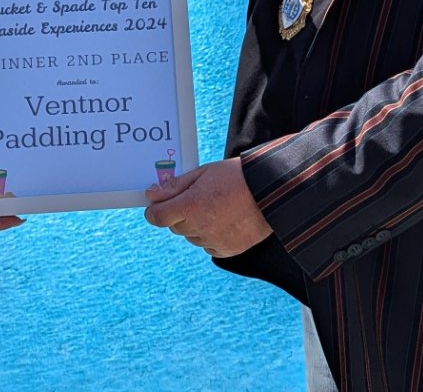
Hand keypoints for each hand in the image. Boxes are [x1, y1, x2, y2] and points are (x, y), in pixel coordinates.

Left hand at [143, 158, 270, 257]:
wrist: (270, 191)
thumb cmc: (236, 177)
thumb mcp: (203, 173)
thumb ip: (176, 186)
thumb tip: (152, 195)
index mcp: (190, 206)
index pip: (157, 217)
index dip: (155, 211)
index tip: (158, 205)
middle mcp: (199, 227)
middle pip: (175, 227)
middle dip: (179, 214)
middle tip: (197, 199)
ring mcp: (214, 241)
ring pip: (192, 236)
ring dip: (196, 226)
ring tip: (216, 208)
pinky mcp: (228, 250)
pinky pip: (208, 246)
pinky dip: (211, 236)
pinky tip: (225, 221)